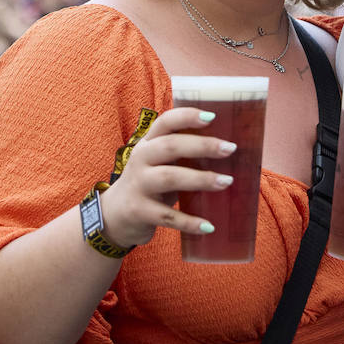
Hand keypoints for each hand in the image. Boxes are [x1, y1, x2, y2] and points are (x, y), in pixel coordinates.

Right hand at [95, 107, 237, 246]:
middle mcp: (140, 159)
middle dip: (202, 146)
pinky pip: (167, 216)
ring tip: (226, 182)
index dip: (187, 116)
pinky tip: (209, 226)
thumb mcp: (157, 162)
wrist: (114, 215)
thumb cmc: (148, 183)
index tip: (212, 116)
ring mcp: (138, 185)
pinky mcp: (139, 211)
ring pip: (170, 178)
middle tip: (230, 149)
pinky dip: (189, 222)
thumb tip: (226, 149)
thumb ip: (180, 153)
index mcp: (148, 143)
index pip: (165, 122)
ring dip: (201, 179)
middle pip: (170, 146)